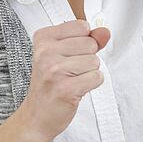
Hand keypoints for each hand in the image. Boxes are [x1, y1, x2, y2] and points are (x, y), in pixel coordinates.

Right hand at [20, 20, 110, 141]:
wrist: (37, 115)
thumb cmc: (51, 83)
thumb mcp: (65, 54)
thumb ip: (88, 40)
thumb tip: (105, 32)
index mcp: (43, 38)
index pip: (82, 26)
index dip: (83, 41)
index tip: (67, 55)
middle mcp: (45, 52)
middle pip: (91, 44)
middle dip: (87, 59)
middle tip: (69, 72)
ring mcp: (54, 71)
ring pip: (95, 61)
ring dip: (88, 73)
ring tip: (71, 80)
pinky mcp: (66, 89)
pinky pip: (97, 77)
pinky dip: (91, 85)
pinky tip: (75, 90)